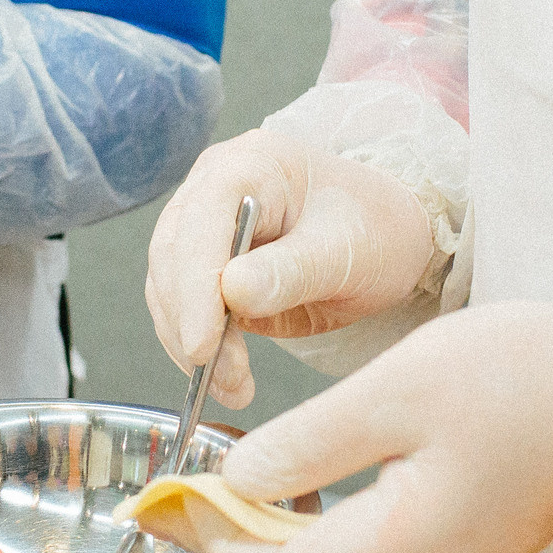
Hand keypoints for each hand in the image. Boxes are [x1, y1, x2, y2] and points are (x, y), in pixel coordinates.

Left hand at [144, 302, 552, 552]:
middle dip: (239, 543)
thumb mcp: (397, 390)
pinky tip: (308, 479)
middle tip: (191, 488)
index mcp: (412, 548)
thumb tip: (233, 480)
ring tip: (238, 476)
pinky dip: (327, 527)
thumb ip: (308, 442)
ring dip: (281, 536)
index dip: (217, 549)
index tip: (173, 502)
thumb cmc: (521, 372)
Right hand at [145, 130, 439, 407]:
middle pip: (173, 255)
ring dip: (191, 345)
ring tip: (233, 387)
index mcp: (252, 165)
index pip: (202, 221)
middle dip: (192, 323)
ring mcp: (204, 227)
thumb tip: (232, 293)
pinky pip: (182, 309)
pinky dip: (197, 348)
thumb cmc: (375, 229)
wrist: (385, 238)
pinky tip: (225, 378)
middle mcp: (213, 188)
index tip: (202, 345)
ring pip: (168, 287)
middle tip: (225, 378)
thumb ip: (294, 270)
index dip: (194, 285)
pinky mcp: (204, 267)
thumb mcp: (349, 250)